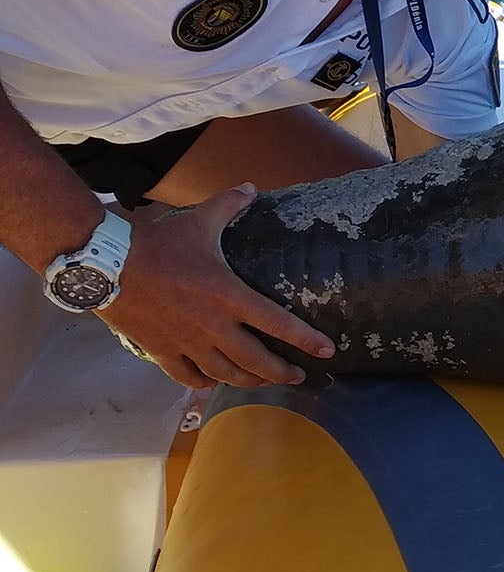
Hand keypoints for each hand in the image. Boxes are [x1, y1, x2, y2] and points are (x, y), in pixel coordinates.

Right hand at [102, 185, 335, 389]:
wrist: (109, 264)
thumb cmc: (159, 243)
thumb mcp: (200, 220)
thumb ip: (229, 205)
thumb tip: (249, 188)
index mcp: (230, 296)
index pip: (279, 324)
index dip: (306, 341)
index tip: (326, 352)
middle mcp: (214, 327)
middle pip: (257, 362)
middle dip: (282, 373)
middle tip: (297, 376)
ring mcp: (187, 344)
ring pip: (226, 375)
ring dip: (249, 382)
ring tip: (262, 382)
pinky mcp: (161, 352)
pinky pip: (189, 377)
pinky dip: (205, 383)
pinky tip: (213, 381)